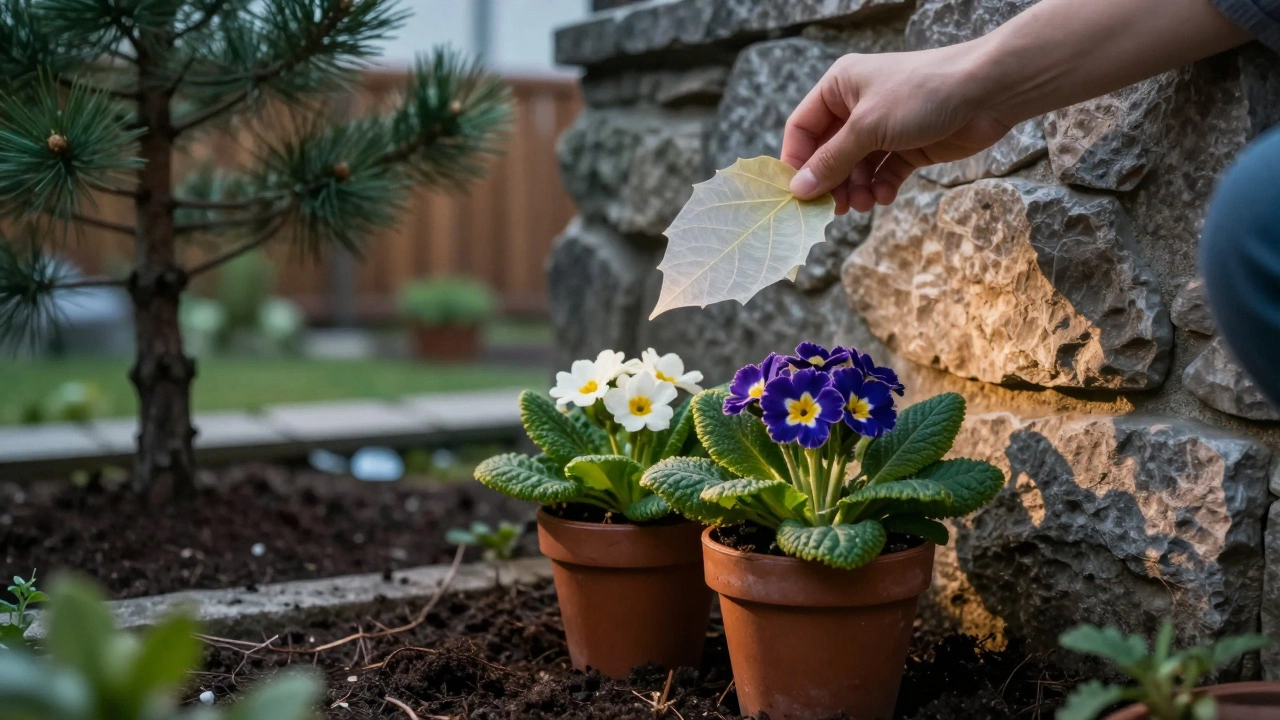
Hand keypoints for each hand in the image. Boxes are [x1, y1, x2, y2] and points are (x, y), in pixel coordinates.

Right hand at [782, 44, 1012, 214]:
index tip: (798, 193)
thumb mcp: (867, 127)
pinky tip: (885, 197)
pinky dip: (881, 187)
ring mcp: (884, 127)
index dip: (797, 161)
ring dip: (857, 189)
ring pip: (857, 168)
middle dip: (832, 181)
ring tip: (864, 204)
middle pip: (829, 153)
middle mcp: (857, 106)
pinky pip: (884, 173)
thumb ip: (832, 161)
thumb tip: (798, 190)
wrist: (987, 91)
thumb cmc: (921, 95)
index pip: (802, 128)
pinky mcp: (909, 146)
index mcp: (839, 87)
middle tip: (834, 209)